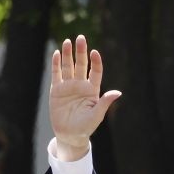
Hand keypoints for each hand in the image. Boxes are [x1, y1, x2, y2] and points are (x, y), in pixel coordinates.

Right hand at [49, 35, 120, 160]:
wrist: (69, 135)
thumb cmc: (86, 127)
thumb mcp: (97, 115)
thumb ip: (105, 102)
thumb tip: (118, 92)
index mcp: (92, 90)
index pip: (96, 71)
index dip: (96, 62)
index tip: (94, 52)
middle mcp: (81, 85)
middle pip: (81, 64)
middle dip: (81, 52)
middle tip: (80, 38)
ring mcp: (68, 86)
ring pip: (68, 66)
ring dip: (67, 54)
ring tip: (67, 42)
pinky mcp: (56, 90)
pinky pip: (56, 74)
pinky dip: (56, 64)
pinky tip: (56, 53)